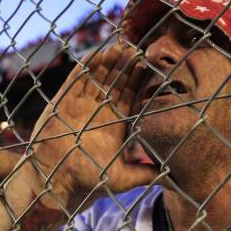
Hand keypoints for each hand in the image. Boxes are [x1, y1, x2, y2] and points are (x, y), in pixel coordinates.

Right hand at [30, 44, 157, 205]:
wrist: (57, 183)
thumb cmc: (89, 181)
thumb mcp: (123, 178)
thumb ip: (146, 174)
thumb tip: (173, 181)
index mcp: (115, 123)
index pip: (129, 96)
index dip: (137, 80)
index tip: (147, 64)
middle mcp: (99, 111)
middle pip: (114, 82)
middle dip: (124, 66)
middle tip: (135, 49)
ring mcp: (80, 106)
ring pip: (96, 78)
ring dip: (106, 63)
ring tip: (118, 47)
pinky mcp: (62, 104)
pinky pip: (74, 82)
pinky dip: (83, 69)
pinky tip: (94, 55)